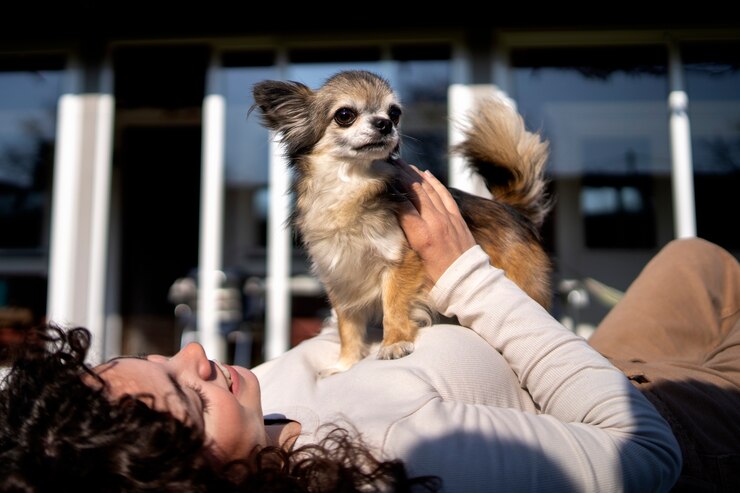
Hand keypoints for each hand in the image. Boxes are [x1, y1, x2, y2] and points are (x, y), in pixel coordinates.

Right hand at [395, 160, 475, 281]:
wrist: (468, 283)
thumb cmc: (437, 279)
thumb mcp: (414, 263)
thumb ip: (404, 240)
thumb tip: (392, 221)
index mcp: (422, 236)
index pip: (402, 205)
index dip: (391, 190)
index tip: (380, 179)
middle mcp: (435, 223)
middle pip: (416, 191)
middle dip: (401, 175)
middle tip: (389, 162)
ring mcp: (448, 218)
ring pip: (430, 189)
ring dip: (415, 174)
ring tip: (403, 164)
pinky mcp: (457, 218)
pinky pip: (444, 194)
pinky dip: (434, 182)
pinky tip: (426, 174)